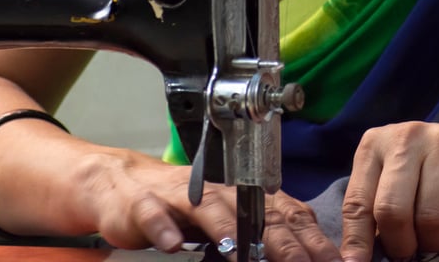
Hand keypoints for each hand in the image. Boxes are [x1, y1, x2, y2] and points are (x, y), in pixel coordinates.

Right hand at [72, 149, 338, 261]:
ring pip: (210, 208)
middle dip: (282, 242)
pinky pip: (155, 215)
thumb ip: (264, 237)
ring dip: (226, 230)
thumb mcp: (229, 221)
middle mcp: (221, 192)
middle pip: (256, 214)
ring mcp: (183, 196)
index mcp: (246, 197)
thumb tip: (306, 257)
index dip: (312, 240)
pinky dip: (163, 228)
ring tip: (239, 253)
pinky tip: (172, 245)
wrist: (125, 185)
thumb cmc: (185, 209)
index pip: (289, 215)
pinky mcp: (147, 204)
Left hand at [341, 121, 438, 261]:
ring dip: (432, 239)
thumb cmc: (431, 172)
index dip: (356, 241)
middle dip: (400, 244)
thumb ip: (374, 208)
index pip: (357, 202)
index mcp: (376, 143)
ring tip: (435, 233)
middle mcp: (407, 137)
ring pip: (429, 216)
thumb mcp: (395, 181)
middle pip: (391, 211)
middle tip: (409, 251)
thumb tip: (354, 259)